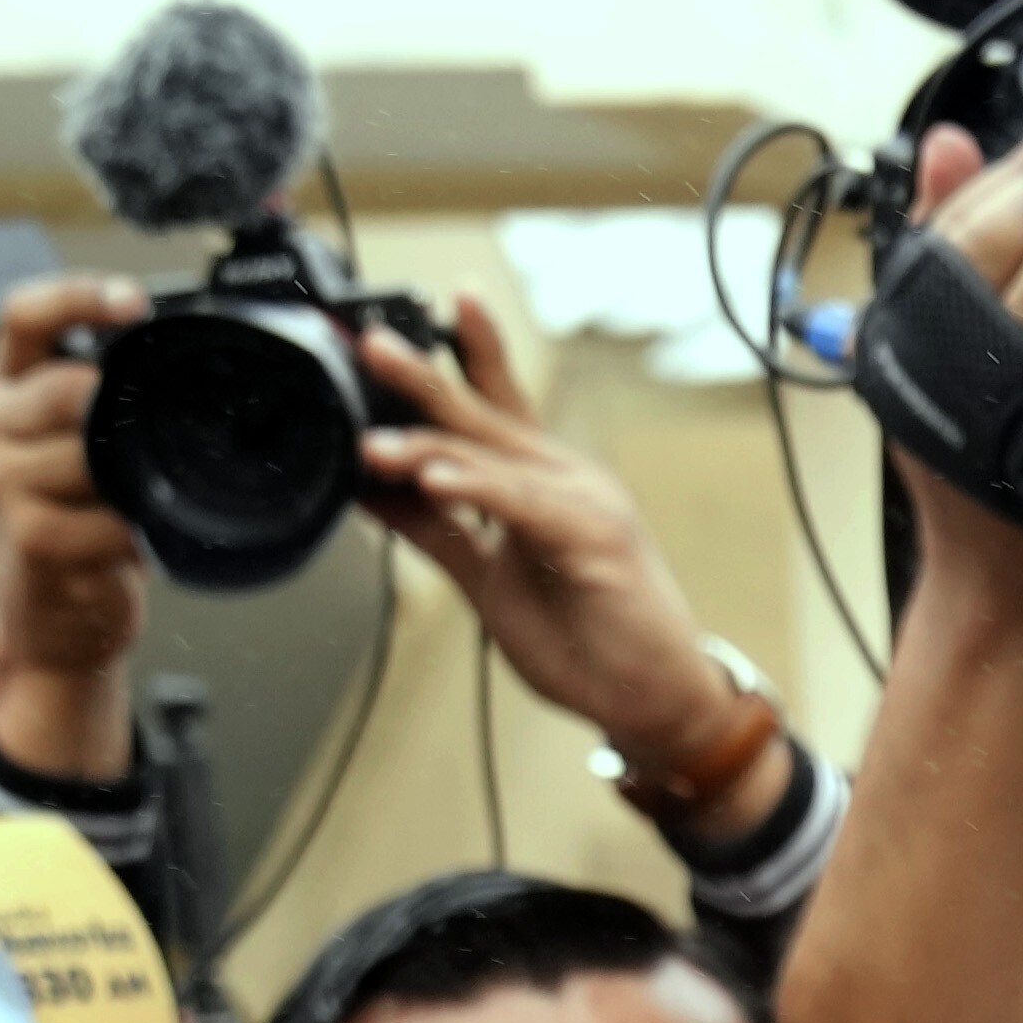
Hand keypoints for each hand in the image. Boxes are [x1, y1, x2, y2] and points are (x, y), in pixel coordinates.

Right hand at [0, 274, 156, 783]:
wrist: (55, 621)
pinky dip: (134, 533)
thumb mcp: (93, 452)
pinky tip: (134, 542)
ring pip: (85, 452)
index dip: (76, 296)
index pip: (24, 316)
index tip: (131, 301)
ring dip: (129, 479)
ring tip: (136, 500)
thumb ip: (115, 405)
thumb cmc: (81, 529)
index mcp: (11, 390)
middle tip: (147, 439)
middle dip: (116, 409)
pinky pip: (106, 519)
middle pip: (61, 386)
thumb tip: (189, 372)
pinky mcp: (30, 537)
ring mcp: (3, 482)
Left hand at [355, 297, 762, 794]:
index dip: (456, 354)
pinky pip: (521, 504)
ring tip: (371, 445)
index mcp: (542, 481)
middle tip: (369, 343)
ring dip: (426, 447)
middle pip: (484, 413)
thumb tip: (370, 491)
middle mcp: (565, 477)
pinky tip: (435, 482)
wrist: (653, 701)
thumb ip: (434, 530)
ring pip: (492, 458)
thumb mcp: (487, 579)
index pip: (493, 402)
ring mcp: (584, 501)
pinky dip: (476, 490)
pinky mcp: (595, 536)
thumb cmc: (587, 642)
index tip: (400, 322)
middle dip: (423, 376)